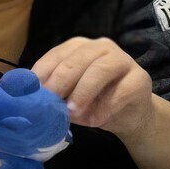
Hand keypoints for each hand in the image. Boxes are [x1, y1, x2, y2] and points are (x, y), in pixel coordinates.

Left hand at [33, 37, 153, 139]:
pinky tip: (95, 121)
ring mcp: (123, 60)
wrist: (127, 115)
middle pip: (77, 59)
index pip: (56, 55)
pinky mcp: (140, 78)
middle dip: (60, 82)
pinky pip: (122, 90)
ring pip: (100, 70)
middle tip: (50, 102)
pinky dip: (106, 107)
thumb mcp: (67, 98)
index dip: (43, 73)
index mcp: (78, 48)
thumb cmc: (92, 102)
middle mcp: (100, 47)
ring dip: (83, 92)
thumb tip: (30, 100)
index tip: (33, 93)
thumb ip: (52, 94)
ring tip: (72, 112)